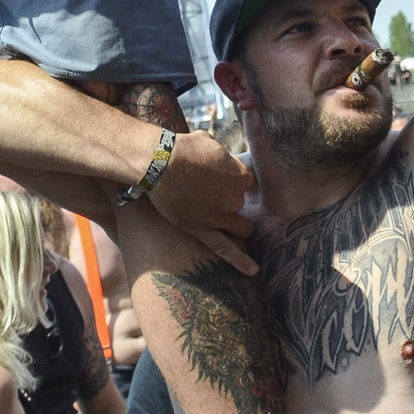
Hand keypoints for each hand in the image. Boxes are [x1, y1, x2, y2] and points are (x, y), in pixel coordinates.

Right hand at [147, 131, 260, 275]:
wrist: (159, 163)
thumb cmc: (182, 148)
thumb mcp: (209, 142)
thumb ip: (221, 155)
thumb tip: (221, 159)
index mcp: (240, 176)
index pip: (247, 181)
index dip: (234, 179)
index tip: (223, 177)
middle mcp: (235, 198)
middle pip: (241, 203)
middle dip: (231, 199)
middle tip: (213, 192)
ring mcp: (220, 217)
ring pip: (241, 228)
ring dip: (237, 224)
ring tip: (226, 219)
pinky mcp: (202, 230)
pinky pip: (225, 249)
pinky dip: (241, 261)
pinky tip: (253, 270)